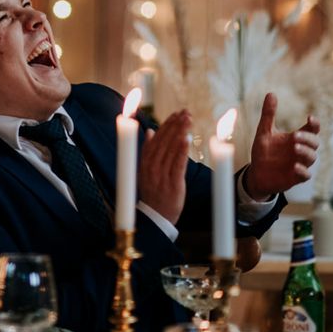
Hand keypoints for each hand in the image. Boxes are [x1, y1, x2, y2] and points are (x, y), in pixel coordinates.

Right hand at [137, 109, 190, 224]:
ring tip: (188, 119)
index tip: (175, 114)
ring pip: (171, 150)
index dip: (166, 125)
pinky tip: (187, 139)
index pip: (155, 139)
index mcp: (145, 163)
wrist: (155, 219)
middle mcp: (151, 167)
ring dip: (180, 133)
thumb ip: (148, 151)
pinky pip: (177, 165)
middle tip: (185, 112)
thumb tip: (151, 131)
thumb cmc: (153, 193)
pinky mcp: (173, 185)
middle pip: (164, 142)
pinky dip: (181, 152)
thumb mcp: (146, 171)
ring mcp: (161, 176)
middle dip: (175, 125)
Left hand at [244, 93, 319, 199]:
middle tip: (295, 136)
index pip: (312, 129)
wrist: (256, 174)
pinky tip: (295, 166)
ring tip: (294, 147)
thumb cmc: (263, 152)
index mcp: (296, 138)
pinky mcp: (296, 177)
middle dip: (308, 139)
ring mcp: (300, 164)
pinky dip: (303, 171)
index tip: (310, 117)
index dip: (314, 124)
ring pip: (312, 158)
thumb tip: (271, 93)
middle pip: (315, 143)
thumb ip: (269, 114)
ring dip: (306, 152)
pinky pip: (305, 175)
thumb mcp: (264, 131)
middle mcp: (300, 150)